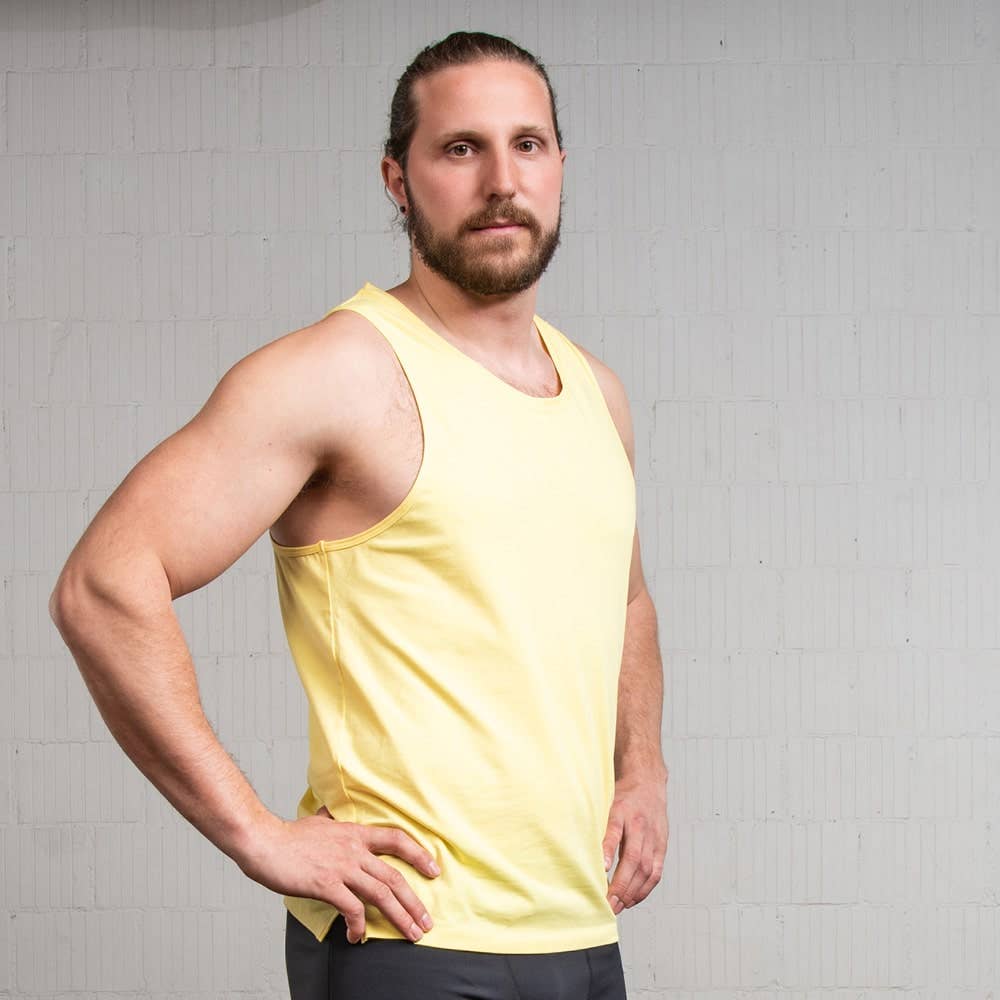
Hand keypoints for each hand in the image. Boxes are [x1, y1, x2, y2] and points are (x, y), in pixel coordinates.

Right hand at [237, 805, 440, 943]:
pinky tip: (358, 937)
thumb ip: (331, 819)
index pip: (396, 839)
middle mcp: (354, 850)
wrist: (264, 841)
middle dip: (414, 902)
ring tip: (411, 934)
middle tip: (426, 921)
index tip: (433, 869)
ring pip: (381, 895)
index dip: (419, 854)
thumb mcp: (318, 821)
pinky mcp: (326, 884)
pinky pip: (352, 909)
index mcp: (355, 833)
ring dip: (399, 917)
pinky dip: (359, 926)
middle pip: (394, 877)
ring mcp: (341, 867)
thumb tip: (330, 812)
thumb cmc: (289, 835)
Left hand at [601, 771, 668, 914]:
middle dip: (620, 885)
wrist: (648, 782)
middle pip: (633, 858)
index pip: (614, 832)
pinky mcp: (662, 846)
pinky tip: (633, 900)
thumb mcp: (606, 802)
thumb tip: (581, 848)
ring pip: (646, 869)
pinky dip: (645, 889)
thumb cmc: (622, 796)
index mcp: (622, 811)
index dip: (608, 851)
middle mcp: (639, 825)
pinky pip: (656, 872)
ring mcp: (653, 837)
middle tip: (607, 904)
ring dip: (632, 892)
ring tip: (618, 907)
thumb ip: (598, 824)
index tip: (600, 869)